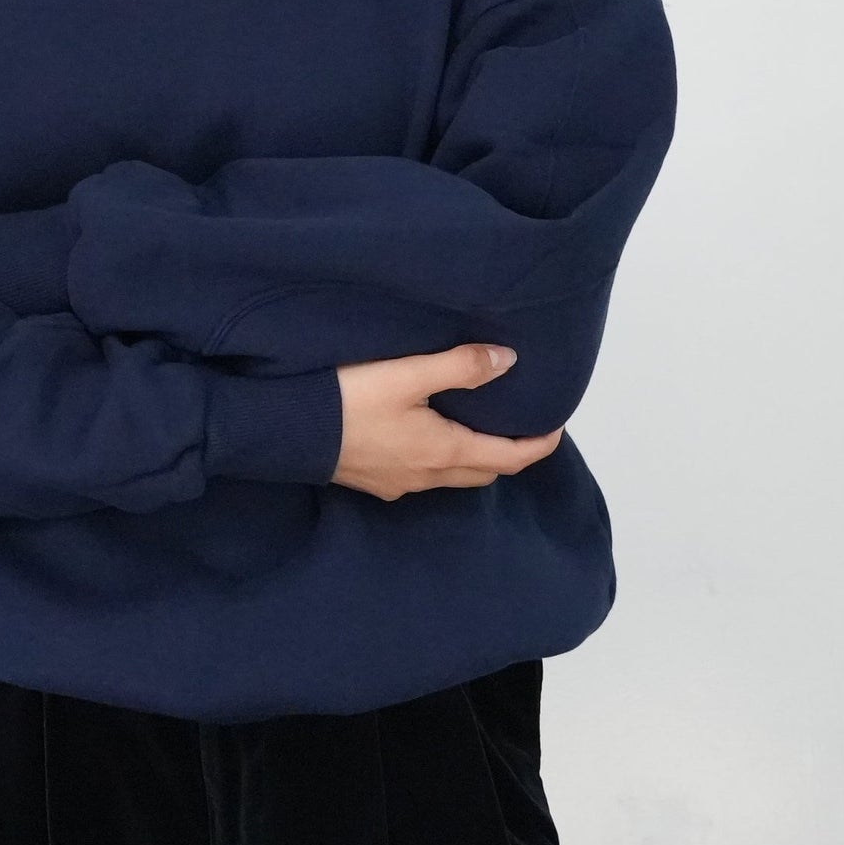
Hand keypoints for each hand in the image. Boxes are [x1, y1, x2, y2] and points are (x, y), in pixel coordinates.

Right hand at [331, 345, 563, 500]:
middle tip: (521, 425)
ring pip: (452, 476)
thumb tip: (509, 361)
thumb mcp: (407, 375)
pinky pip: (423, 475)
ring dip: (474, 458)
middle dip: (508, 453)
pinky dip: (442, 460)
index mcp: (444, 451)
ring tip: (480, 426)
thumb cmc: (348, 401)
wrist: (287, 434)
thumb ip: (459, 366)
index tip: (556, 428)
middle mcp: (427, 476)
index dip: (536, 445)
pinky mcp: (374, 481)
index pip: (507, 458)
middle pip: (483, 471)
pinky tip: (428, 437)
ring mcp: (399, 484)